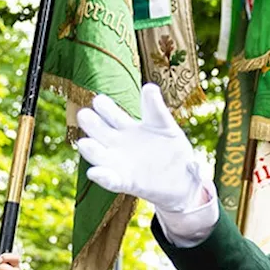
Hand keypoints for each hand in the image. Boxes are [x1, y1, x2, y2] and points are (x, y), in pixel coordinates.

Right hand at [78, 84, 206, 214]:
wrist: (184, 180)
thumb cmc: (173, 150)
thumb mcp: (166, 126)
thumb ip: (156, 109)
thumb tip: (149, 87)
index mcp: (126, 126)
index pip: (108, 111)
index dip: (103, 106)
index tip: (99, 102)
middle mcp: (117, 142)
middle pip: (97, 128)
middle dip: (89, 122)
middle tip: (85, 115)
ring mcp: (119, 162)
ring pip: (97, 153)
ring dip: (90, 149)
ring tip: (85, 143)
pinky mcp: (126, 182)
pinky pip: (111, 180)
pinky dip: (102, 177)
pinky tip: (96, 173)